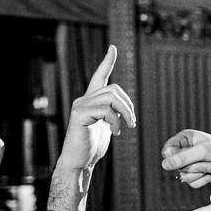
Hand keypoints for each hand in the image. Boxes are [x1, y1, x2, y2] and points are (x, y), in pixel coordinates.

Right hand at [57, 46, 134, 171]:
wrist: (80, 162)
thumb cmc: (93, 146)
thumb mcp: (107, 125)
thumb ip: (113, 112)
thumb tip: (125, 106)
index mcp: (92, 100)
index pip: (100, 76)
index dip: (107, 62)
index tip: (113, 48)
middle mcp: (84, 99)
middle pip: (114, 89)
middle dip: (128, 105)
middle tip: (132, 123)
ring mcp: (80, 106)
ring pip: (111, 97)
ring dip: (124, 113)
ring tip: (124, 128)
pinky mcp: (78, 115)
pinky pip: (105, 110)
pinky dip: (115, 121)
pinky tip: (114, 132)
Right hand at [161, 129, 210, 187]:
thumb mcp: (202, 151)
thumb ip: (183, 157)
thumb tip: (164, 165)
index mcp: (184, 139)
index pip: (167, 151)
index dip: (176, 157)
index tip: (191, 155)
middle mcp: (185, 152)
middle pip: (177, 166)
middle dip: (195, 165)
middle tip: (209, 159)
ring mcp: (190, 164)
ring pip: (184, 177)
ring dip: (201, 173)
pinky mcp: (196, 175)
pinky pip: (192, 183)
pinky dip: (204, 179)